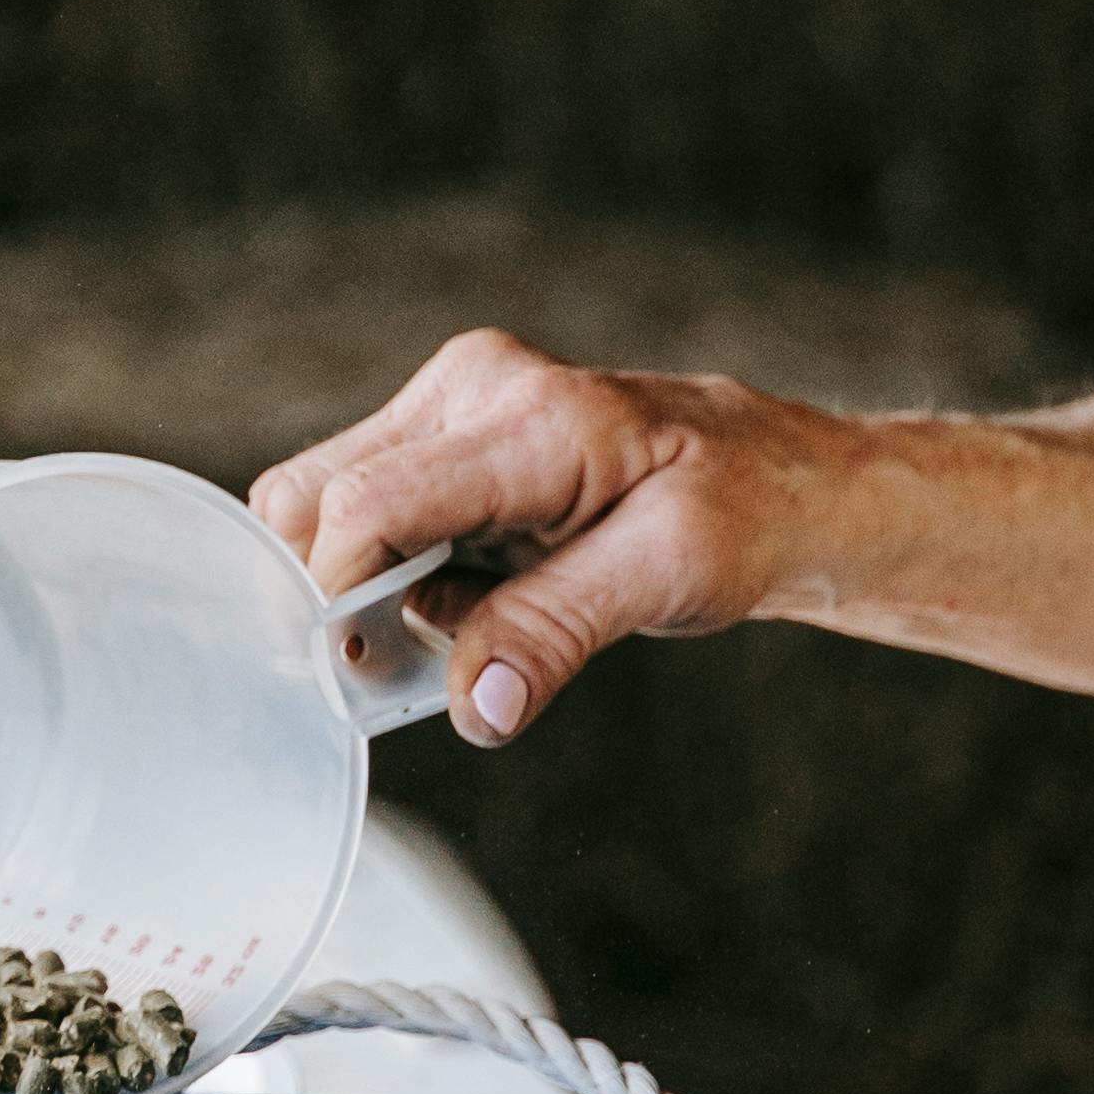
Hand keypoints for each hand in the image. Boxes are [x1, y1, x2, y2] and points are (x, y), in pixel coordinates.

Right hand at [252, 331, 845, 742]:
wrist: (777, 480)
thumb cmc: (740, 514)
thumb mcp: (670, 576)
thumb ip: (558, 630)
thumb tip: (477, 703)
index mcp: (530, 417)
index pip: (367, 503)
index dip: (339, 597)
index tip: (358, 678)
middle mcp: (471, 389)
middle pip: (315, 496)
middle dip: (336, 592)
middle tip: (401, 666)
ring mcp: (452, 406)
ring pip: (326, 506)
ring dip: (366, 587)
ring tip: (465, 626)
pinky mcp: (447, 438)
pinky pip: (368, 514)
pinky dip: (396, 576)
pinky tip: (474, 598)